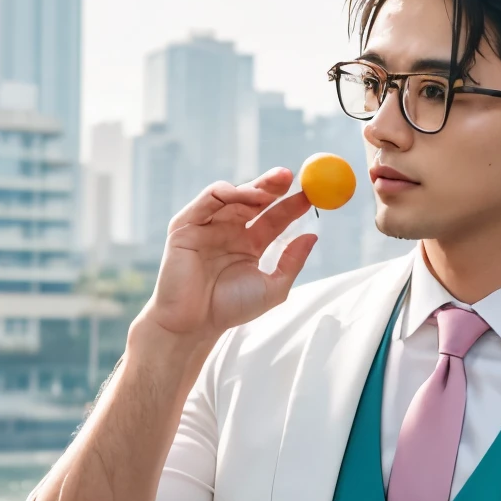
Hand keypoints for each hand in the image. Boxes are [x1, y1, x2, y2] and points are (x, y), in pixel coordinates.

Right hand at [136, 168, 316, 349]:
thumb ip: (292, 262)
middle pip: (254, 199)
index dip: (291, 204)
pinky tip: (241, 194)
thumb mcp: (273, 286)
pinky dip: (224, 193)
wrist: (195, 323)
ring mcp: (208, 226)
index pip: (274, 216)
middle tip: (290, 177)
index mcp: (250, 244)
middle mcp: (230, 230)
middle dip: (272, 185)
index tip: (311, 194)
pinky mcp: (186, 225)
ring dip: (251, 188)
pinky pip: (206, 201)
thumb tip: (313, 236)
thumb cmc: (231, 308)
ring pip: (231, 195)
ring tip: (270, 190)